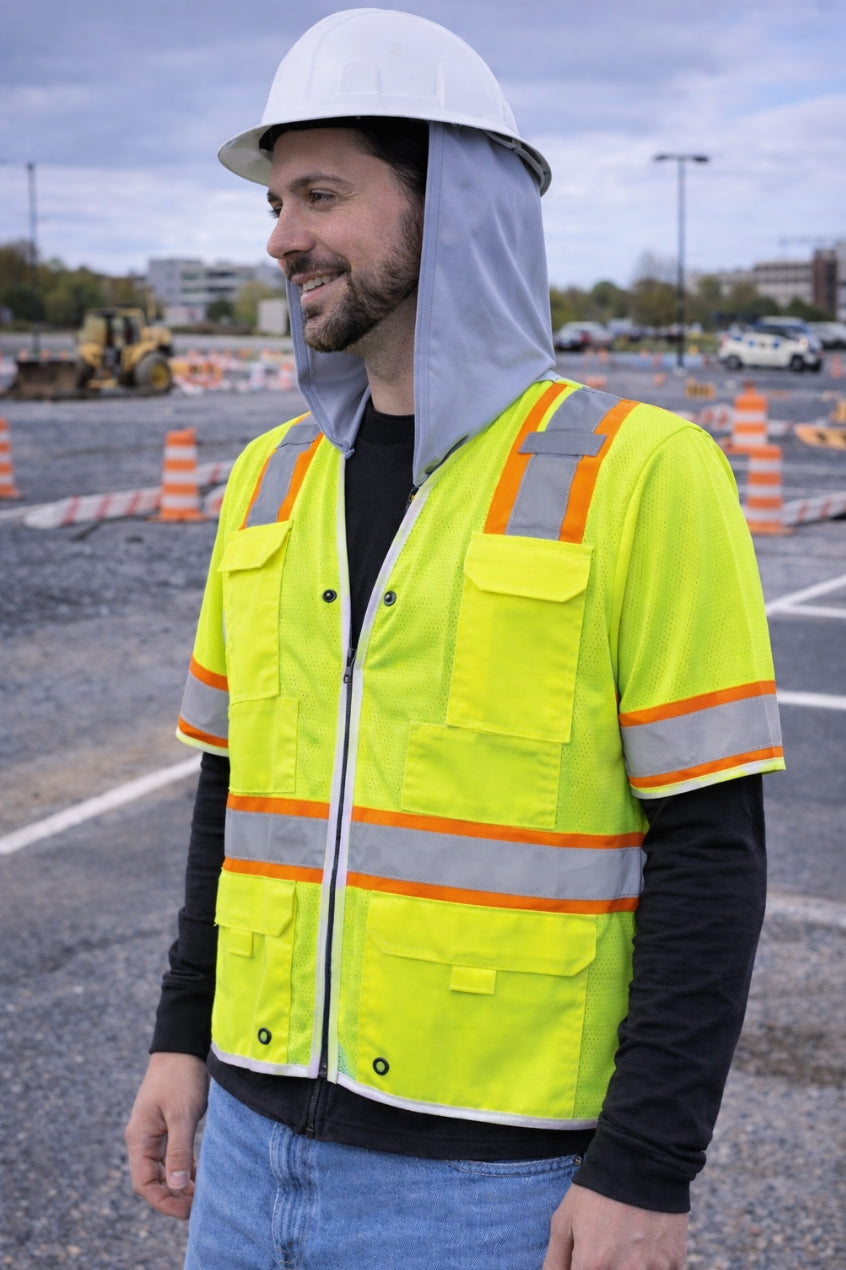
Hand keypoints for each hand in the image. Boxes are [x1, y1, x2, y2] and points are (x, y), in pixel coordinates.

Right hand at [125, 1052, 208, 1219]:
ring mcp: (155, 1131)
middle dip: (172, 1196)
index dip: (163, 1201)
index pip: (144, 1183)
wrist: (184, 1044)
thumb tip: (177, 1187)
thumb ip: (179, 1151)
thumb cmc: (181, 1076)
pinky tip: (200, 1174)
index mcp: (140, 1138)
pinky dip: (185, 1166)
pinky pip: (173, 1154)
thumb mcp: (182, 1115)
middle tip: (198, 1205)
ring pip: (164, 1168)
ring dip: (179, 1183)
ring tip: (201, 1194)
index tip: (187, 1211)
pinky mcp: (169, 1123)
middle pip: (152, 1179)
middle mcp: (143, 1138)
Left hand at [542, 1183, 687, 1269]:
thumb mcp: (564, 1220)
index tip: (583, 1258)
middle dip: (602, 1266)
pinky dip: (650, 1265)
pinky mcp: (675, 1263)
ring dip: (627, 1266)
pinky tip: (644, 1245)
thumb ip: (555, 1260)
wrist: (641, 1161)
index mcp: (592, 1265)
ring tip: (624, 1243)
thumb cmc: (597, 1190)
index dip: (581, 1268)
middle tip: (604, 1246)